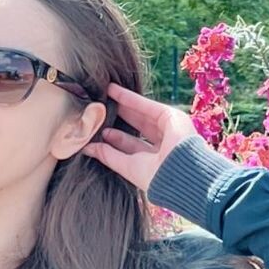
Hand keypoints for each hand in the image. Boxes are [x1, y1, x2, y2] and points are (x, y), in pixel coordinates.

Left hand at [82, 82, 199, 193]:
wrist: (180, 174)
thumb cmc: (156, 177)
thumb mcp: (126, 166)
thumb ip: (108, 155)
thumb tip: (87, 148)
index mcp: (156, 161)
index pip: (132, 145)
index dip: (116, 137)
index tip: (100, 129)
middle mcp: (164, 145)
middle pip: (137, 127)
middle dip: (118, 118)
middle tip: (99, 109)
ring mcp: (170, 130)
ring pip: (141, 114)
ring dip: (122, 105)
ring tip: (103, 95)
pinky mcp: (172, 116)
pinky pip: (146, 105)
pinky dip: (129, 98)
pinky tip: (114, 91)